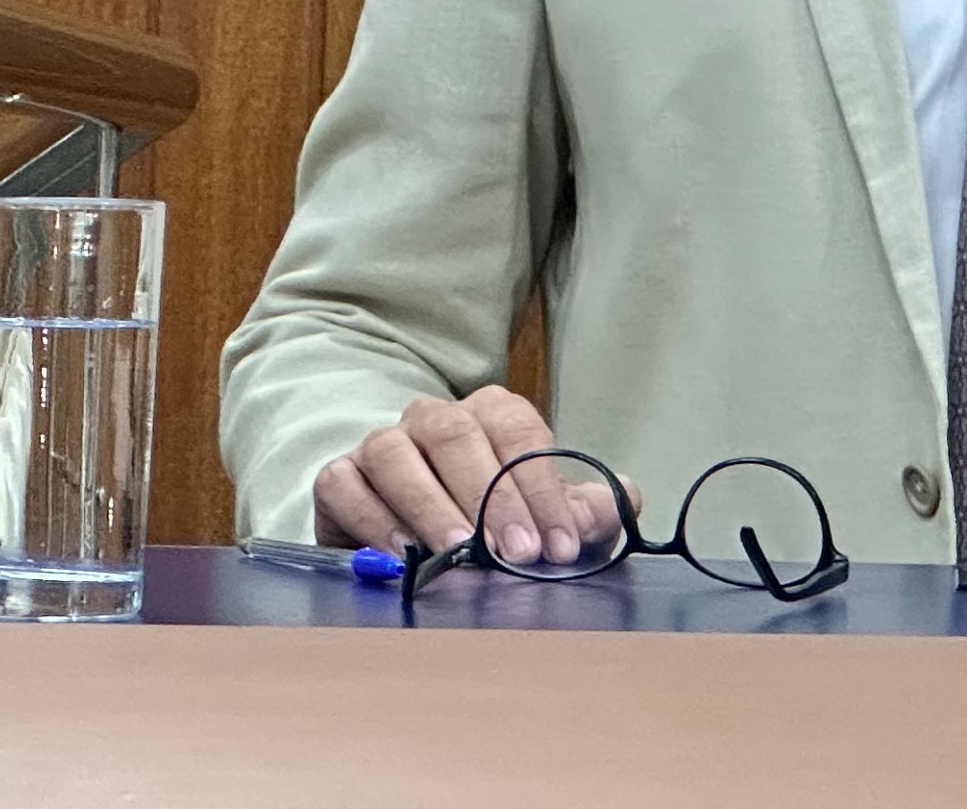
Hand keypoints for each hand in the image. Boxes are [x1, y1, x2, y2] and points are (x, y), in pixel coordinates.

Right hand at [312, 384, 628, 568]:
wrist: (410, 536)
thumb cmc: (491, 520)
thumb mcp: (544, 516)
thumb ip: (588, 509)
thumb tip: (626, 499)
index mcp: (490, 413)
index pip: (518, 432)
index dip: (542, 486)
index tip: (560, 543)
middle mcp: (432, 418)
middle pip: (457, 436)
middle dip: (491, 496)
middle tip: (515, 550)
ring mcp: (381, 445)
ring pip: (396, 454)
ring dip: (429, 503)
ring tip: (456, 550)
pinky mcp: (339, 479)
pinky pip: (345, 485)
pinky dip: (371, 516)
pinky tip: (400, 552)